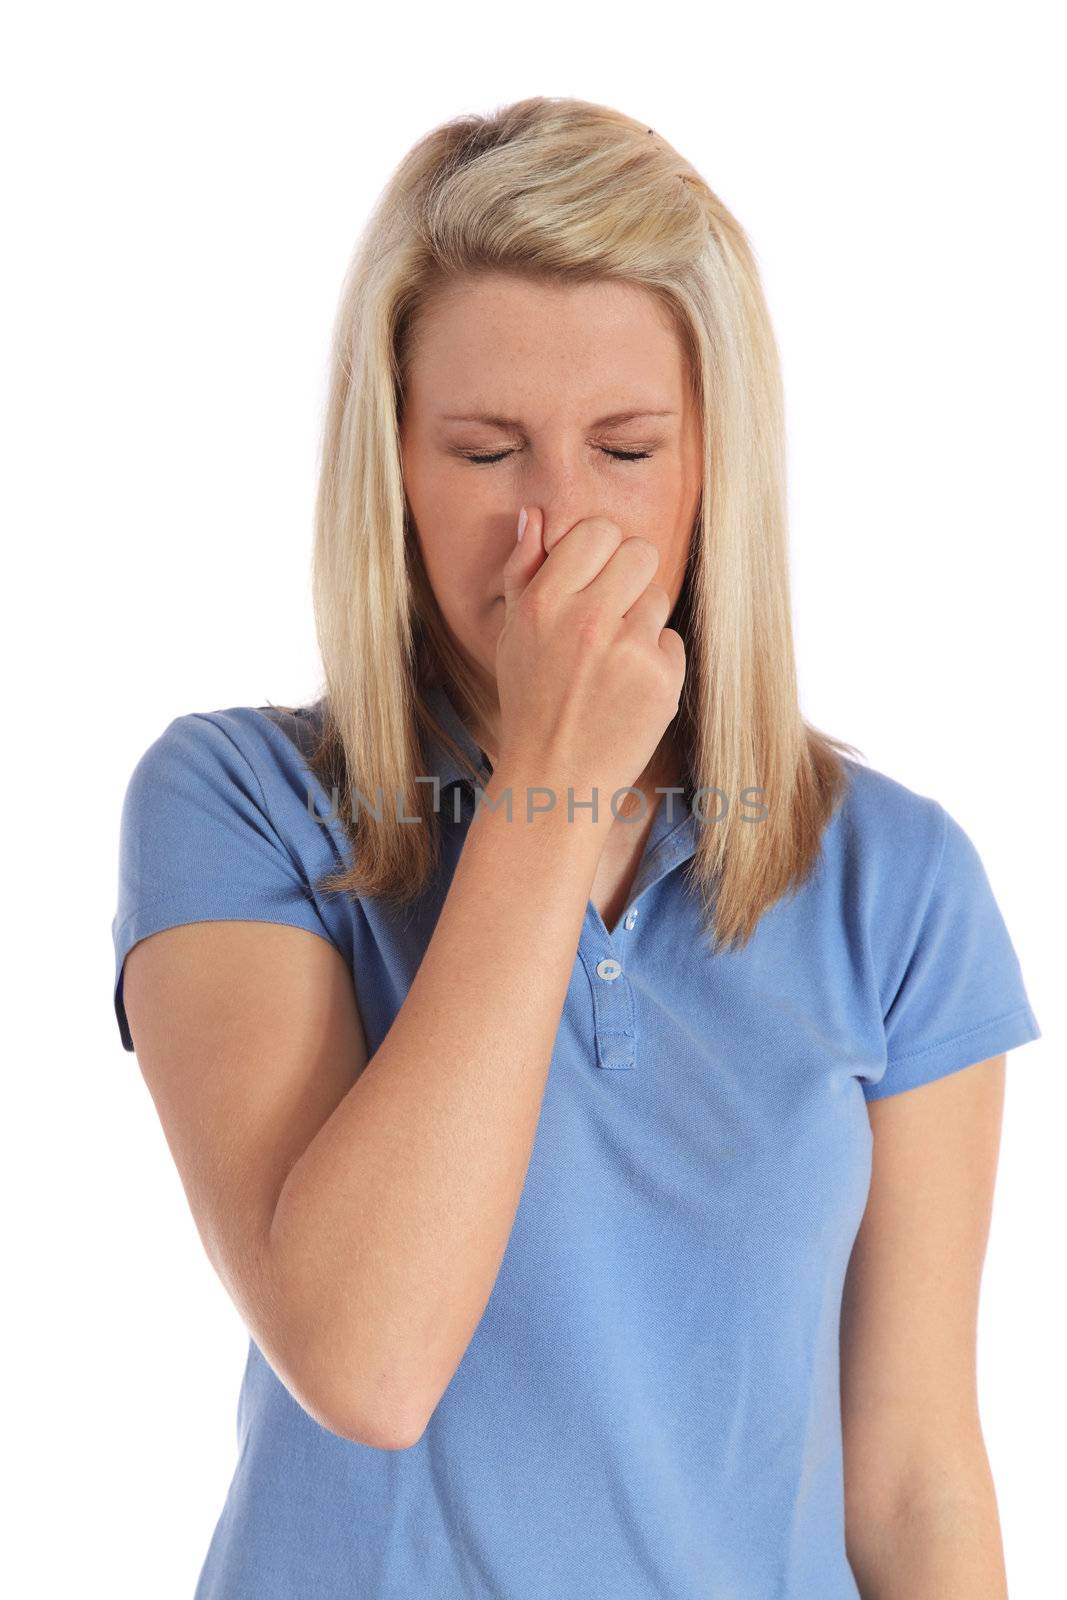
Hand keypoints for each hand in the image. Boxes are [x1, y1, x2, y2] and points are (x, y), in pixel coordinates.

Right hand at [493, 505, 685, 821]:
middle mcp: (586, 618)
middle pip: (640, 552)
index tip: (592, 580)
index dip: (600, 552)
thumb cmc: (531, 701)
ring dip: (641, 622)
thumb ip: (523, 569)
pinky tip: (627, 690)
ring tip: (612, 660)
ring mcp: (627, 649)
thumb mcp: (512, 634)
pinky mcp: (661, 678)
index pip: (597, 531)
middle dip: (630, 578)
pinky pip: (671, 641)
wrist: (555, 777)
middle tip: (610, 615)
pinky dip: (655, 663)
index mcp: (544, 601)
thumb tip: (535, 515)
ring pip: (658, 596)